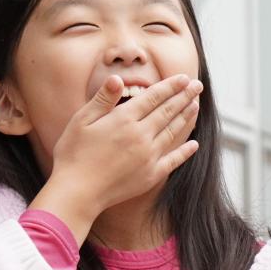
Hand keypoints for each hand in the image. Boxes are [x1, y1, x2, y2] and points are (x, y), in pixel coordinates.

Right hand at [34, 74, 204, 241]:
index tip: (183, 77)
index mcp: (124, 119)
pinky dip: (185, 151)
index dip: (170, 86)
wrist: (77, 192)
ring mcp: (149, 156)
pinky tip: (194, 145)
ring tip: (196, 105)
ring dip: (186, 117)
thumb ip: (103, 99)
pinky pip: (173, 160)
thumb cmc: (73, 154)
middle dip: (184, 96)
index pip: (154, 97)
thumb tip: (118, 78)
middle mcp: (141, 135)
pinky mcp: (151, 175)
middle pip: (168, 111)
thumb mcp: (81, 120)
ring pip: (173, 131)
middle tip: (197, 85)